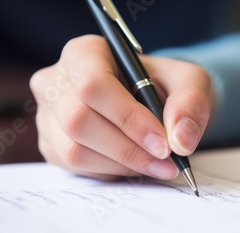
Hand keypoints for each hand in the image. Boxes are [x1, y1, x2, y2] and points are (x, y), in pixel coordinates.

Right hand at [30, 35, 211, 180]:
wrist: (149, 101)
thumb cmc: (163, 85)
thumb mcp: (189, 82)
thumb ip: (191, 103)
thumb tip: (181, 140)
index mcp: (84, 53)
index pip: (93, 85)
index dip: (128, 118)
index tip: (162, 143)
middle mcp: (56, 81)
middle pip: (78, 121)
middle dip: (127, 149)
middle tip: (165, 162)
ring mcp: (48, 115)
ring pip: (74, 150)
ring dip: (121, 165)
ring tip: (155, 165)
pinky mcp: (51, 143)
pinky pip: (74, 168)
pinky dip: (110, 172)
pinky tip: (132, 163)